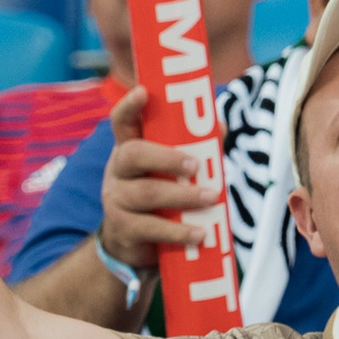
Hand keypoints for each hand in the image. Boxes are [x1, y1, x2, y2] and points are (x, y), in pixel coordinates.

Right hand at [97, 86, 220, 273]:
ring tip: (211, 198)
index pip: (121, 122)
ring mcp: (116, 200)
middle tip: (196, 165)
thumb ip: (195, 149)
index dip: (128, 106)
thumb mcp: (172, 172)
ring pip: (147, 192)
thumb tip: (221, 128)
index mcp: (129, 149)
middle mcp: (117, 171)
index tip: (143, 92)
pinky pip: (151, 228)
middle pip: (133, 154)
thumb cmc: (160, 197)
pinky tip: (199, 233)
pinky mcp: (124, 230)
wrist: (134, 246)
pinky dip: (179, 230)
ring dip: (183, 195)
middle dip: (167, 157)